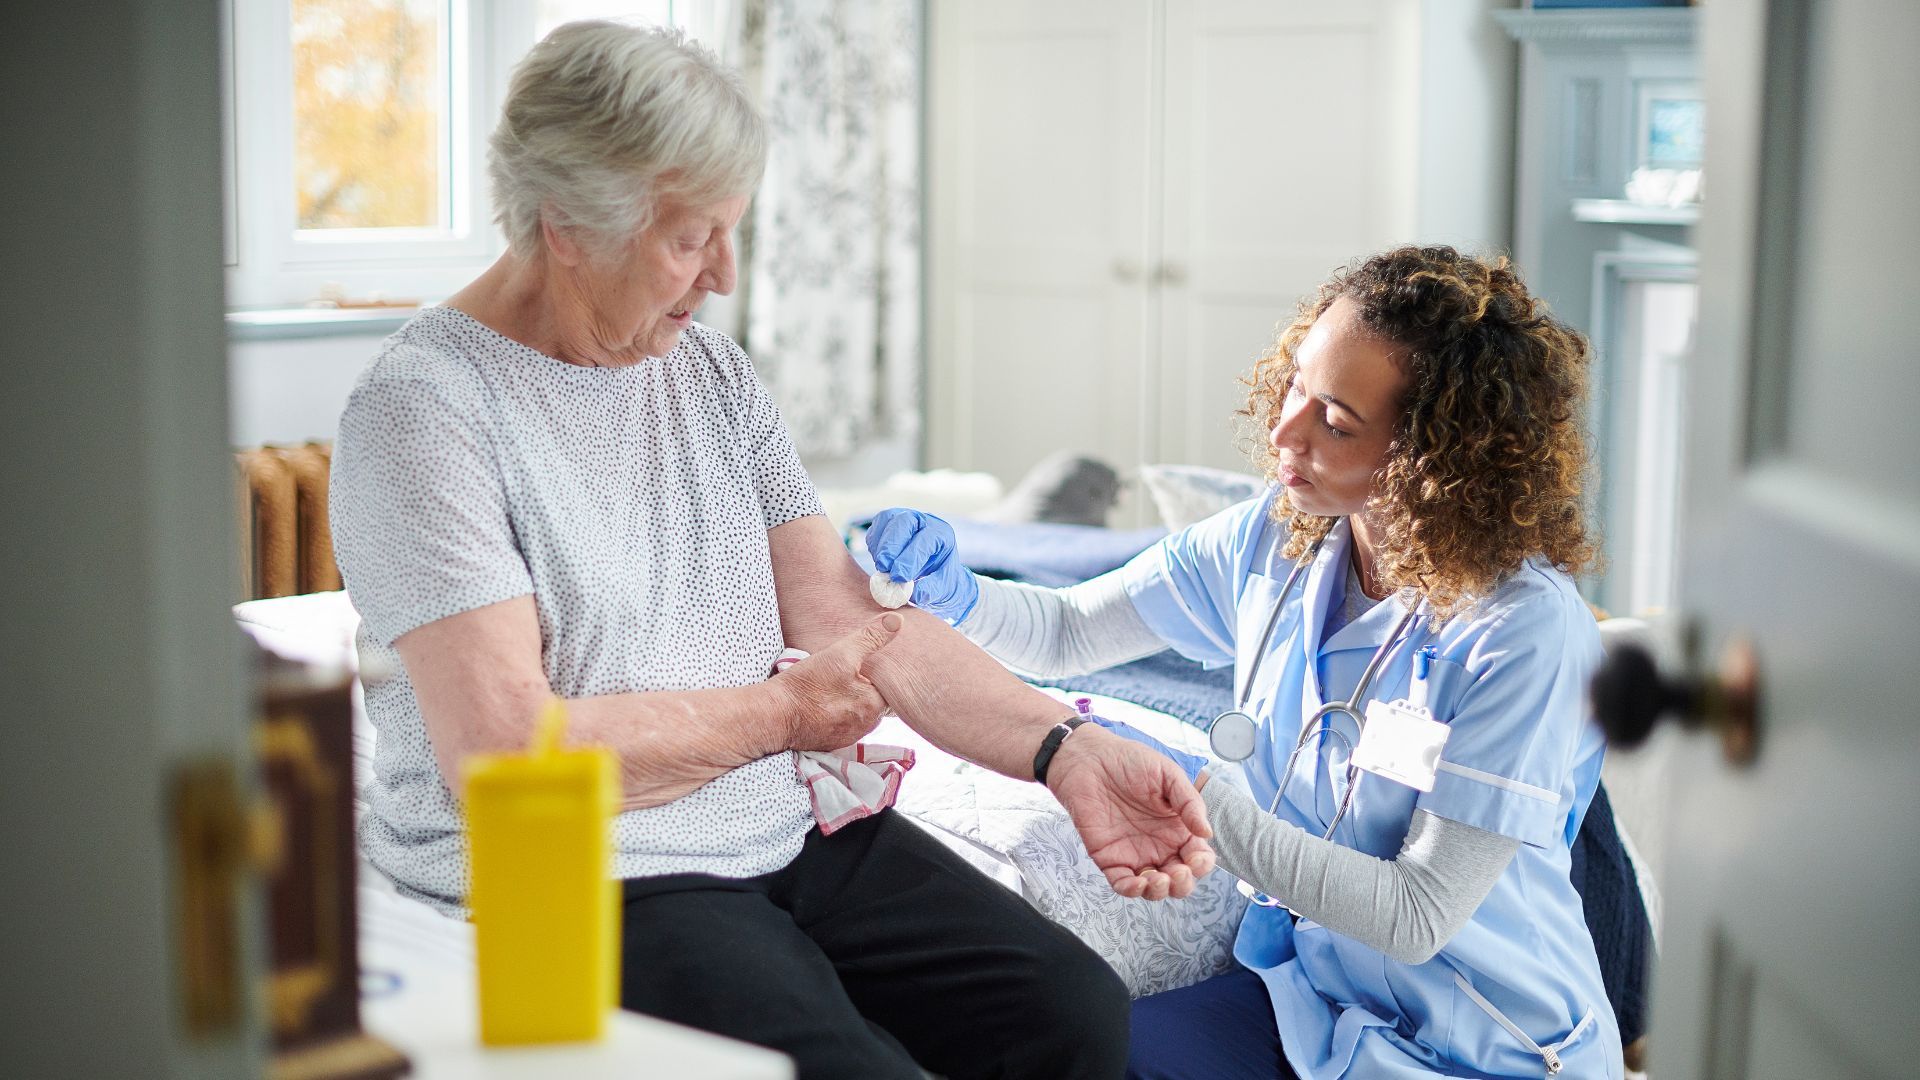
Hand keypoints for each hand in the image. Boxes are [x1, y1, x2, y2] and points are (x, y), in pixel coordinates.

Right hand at [771, 613, 900, 751]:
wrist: (773, 716)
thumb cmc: (807, 685)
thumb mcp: (840, 653)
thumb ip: (870, 638)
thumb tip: (897, 621)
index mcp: (874, 706)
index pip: (887, 686)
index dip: (874, 672)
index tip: (860, 664)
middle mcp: (866, 726)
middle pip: (872, 700)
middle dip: (862, 687)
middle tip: (841, 673)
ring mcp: (848, 737)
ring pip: (856, 712)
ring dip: (848, 701)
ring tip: (830, 687)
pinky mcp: (830, 743)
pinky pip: (840, 724)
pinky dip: (834, 714)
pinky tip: (820, 702)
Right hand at [864, 508, 980, 623]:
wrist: (933, 572)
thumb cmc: (940, 579)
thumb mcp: (944, 589)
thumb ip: (931, 590)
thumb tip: (912, 593)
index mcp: (941, 534)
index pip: (925, 540)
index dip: (910, 558)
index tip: (899, 577)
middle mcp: (923, 521)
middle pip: (904, 521)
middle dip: (891, 546)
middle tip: (884, 568)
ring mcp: (905, 518)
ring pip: (887, 519)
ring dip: (880, 545)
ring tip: (881, 567)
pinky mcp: (889, 522)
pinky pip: (877, 525)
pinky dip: (874, 543)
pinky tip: (879, 561)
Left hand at [1046, 726, 1216, 900]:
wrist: (1089, 759)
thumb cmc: (1130, 762)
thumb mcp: (1168, 775)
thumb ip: (1189, 803)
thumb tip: (1207, 833)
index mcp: (1178, 828)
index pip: (1198, 857)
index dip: (1202, 864)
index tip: (1196, 857)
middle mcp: (1160, 845)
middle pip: (1180, 880)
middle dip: (1183, 884)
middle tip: (1178, 872)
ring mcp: (1135, 854)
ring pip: (1154, 888)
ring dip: (1161, 892)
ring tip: (1159, 880)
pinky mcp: (1109, 858)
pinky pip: (1122, 883)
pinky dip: (1131, 890)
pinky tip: (1137, 883)